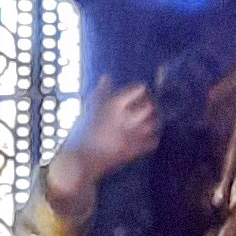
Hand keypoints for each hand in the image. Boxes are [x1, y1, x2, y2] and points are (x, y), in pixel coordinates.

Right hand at [44, 81, 157, 209]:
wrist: (82, 158)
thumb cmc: (84, 131)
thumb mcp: (91, 107)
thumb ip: (101, 92)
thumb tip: (106, 77)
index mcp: (115, 104)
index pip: (139, 89)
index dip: (142, 89)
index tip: (142, 90)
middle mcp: (126, 117)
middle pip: (149, 106)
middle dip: (150, 105)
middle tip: (148, 105)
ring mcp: (132, 134)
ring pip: (153, 124)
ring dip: (153, 121)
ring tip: (149, 120)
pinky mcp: (134, 150)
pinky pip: (152, 142)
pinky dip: (153, 139)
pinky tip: (149, 137)